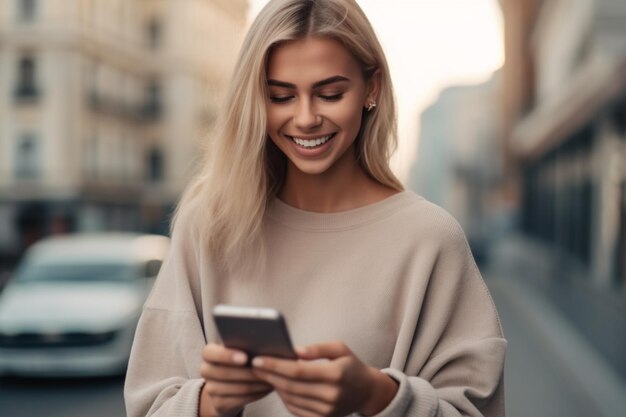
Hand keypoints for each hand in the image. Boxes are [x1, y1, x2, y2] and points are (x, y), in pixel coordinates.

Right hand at [199, 343, 272, 416]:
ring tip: (271, 378)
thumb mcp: (239, 350)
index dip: (227, 356)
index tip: (245, 358)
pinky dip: (256, 394)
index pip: (210, 353)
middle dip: (248, 372)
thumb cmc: (239, 361)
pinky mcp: (218, 403)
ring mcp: (210, 389)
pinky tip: (266, 388)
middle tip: (267, 370)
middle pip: (225, 373)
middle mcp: (205, 370)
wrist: (228, 387)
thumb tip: (262, 343)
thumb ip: (245, 345)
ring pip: (236, 388)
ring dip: (257, 384)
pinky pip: (240, 400)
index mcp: (208, 353)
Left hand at [251, 341, 397, 416]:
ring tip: (262, 373)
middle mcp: (331, 395)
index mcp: (336, 375)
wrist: (366, 392)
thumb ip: (318, 348)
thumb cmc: (350, 365)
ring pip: (290, 399)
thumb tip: (295, 351)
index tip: (258, 359)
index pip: (298, 371)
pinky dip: (283, 397)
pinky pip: (295, 409)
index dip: (276, 366)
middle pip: (291, 386)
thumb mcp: (340, 348)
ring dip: (274, 386)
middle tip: (252, 365)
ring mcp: (326, 411)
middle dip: (269, 375)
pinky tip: (277, 385)